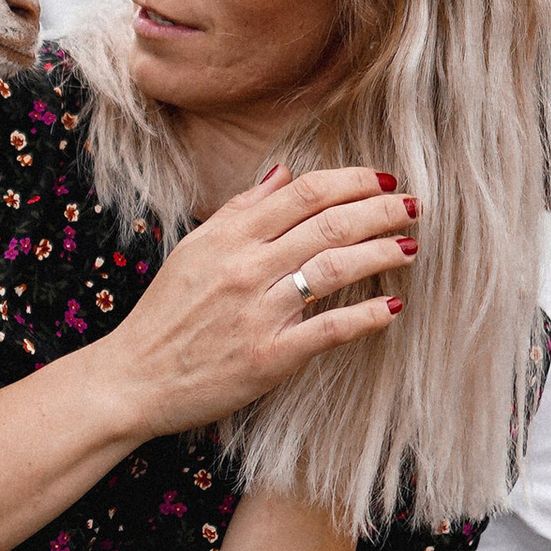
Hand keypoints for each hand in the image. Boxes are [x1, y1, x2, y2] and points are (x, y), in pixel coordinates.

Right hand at [103, 162, 415, 439]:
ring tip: (412, 247)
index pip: (304, 193)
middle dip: (382, 211)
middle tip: (416, 207)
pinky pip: (330, 329)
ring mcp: (259, 313)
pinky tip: (393, 307)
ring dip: (383, 252)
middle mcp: (246, 268)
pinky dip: (367, 316)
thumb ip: (239, 210)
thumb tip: (284, 172)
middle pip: (330, 224)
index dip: (352, 180)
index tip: (384, 180)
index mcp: (228, 237)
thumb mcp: (194, 250)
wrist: (134, 378)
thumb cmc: (166, 314)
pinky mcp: (269, 357)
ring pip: (336, 268)